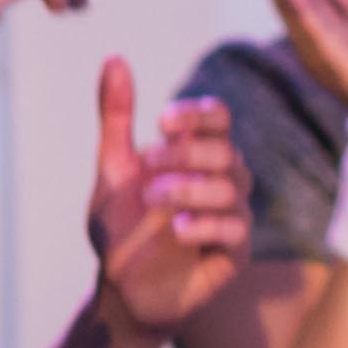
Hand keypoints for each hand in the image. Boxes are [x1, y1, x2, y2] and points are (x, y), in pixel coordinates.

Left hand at [80, 66, 251, 337]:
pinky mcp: (233, 255)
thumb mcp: (112, 169)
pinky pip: (236, 231)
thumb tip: (114, 58)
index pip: (218, 118)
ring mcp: (231, 218)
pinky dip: (205, 224)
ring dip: (189, 188)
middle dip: (186, 153)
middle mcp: (221, 181)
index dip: (197, 114)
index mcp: (196, 156)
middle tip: (148, 164)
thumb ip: (116, 118)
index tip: (161, 122)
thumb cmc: (121, 229)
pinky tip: (177, 230)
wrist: (119, 289)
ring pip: (233, 188)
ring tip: (152, 201)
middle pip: (226, 150)